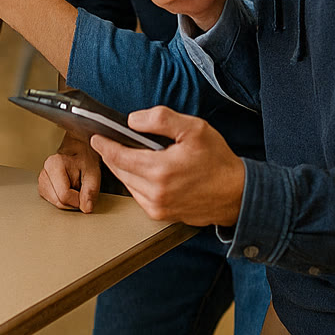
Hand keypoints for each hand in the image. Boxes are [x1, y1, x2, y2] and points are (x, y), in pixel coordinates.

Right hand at [38, 133, 102, 212]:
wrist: (79, 152)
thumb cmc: (85, 160)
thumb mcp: (93, 173)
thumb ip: (91, 191)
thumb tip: (86, 208)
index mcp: (54, 164)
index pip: (64, 195)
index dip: (78, 200)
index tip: (85, 192)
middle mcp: (44, 171)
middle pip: (58, 201)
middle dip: (73, 201)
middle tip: (80, 188)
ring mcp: (41, 180)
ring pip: (54, 203)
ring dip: (68, 201)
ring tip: (74, 187)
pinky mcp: (42, 186)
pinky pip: (52, 202)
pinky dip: (62, 200)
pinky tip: (68, 189)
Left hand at [90, 106, 243, 226]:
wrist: (237, 194)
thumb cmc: (218, 161)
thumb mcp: (194, 129)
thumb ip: (161, 119)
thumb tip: (134, 120)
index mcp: (160, 170)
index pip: (119, 156)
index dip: (105, 146)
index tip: (96, 137)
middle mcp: (155, 193)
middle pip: (119, 171)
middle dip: (111, 156)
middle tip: (107, 142)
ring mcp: (158, 207)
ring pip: (127, 184)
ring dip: (122, 169)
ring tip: (123, 153)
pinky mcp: (162, 215)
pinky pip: (138, 196)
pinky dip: (134, 182)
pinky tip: (140, 170)